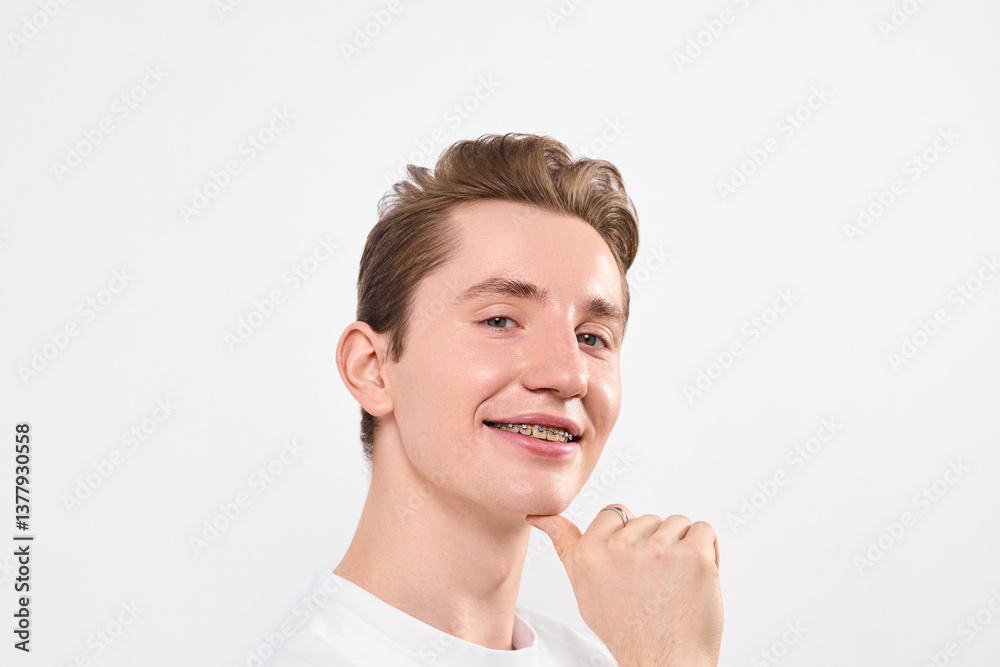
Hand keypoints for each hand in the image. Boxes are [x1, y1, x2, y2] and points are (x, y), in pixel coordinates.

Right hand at [525, 506, 721, 666]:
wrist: (664, 663)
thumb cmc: (626, 630)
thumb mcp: (582, 587)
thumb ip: (565, 545)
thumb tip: (538, 516)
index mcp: (589, 552)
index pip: (616, 512)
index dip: (630, 539)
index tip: (634, 567)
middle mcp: (620, 547)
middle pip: (649, 519)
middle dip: (657, 546)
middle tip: (654, 585)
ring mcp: (659, 549)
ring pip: (677, 523)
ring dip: (683, 548)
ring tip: (675, 584)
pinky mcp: (693, 554)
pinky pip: (705, 530)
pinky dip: (708, 551)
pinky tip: (696, 579)